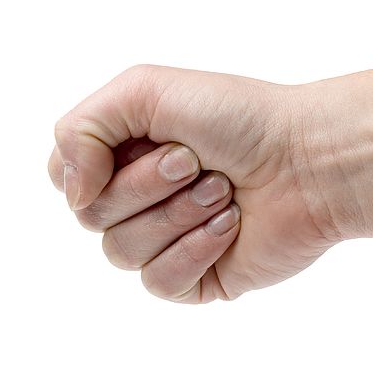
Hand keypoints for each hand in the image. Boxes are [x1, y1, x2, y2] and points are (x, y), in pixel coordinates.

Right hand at [49, 65, 344, 302]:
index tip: (148, 141)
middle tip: (196, 161)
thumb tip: (73, 197)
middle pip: (90, 216)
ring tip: (222, 190)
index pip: (64, 178)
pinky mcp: (194, 279)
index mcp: (122, 155)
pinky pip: (159, 282)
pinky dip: (194, 249)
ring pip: (121, 252)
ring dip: (176, 215)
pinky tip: (231, 225)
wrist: (307, 161)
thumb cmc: (236, 118)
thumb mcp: (143, 91)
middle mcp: (138, 200)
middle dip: (147, 185)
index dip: (93, 167)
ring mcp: (164, 242)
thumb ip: (80, 130)